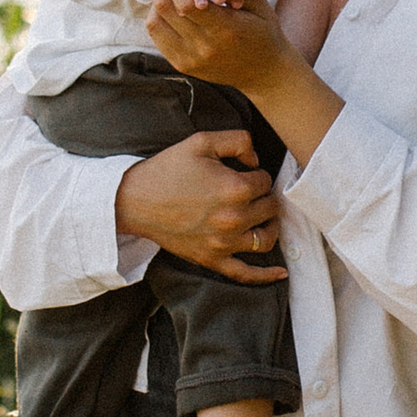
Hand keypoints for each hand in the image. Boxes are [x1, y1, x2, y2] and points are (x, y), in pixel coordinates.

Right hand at [114, 128, 285, 278]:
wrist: (135, 200)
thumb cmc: (167, 169)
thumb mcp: (202, 141)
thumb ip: (238, 141)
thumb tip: (256, 160)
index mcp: (235, 189)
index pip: (265, 181)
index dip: (256, 174)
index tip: (243, 172)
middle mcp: (235, 219)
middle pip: (270, 208)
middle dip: (264, 197)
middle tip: (252, 192)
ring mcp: (224, 243)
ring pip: (266, 239)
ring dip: (270, 226)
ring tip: (264, 218)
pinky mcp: (212, 260)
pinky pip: (246, 274)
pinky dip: (265, 275)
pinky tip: (281, 273)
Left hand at [143, 0, 290, 92]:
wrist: (264, 72)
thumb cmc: (264, 31)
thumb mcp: (259, 4)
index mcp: (226, 29)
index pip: (186, 0)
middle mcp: (205, 47)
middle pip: (166, 7)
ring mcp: (191, 59)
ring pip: (156, 21)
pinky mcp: (182, 65)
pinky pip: (158, 35)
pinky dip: (156, 14)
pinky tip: (164, 0)